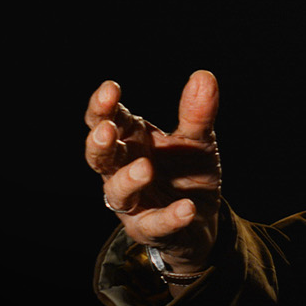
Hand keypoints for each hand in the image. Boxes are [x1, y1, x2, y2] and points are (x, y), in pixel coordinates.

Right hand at [85, 70, 222, 272]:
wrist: (203, 220)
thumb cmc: (188, 172)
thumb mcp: (198, 141)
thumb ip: (197, 114)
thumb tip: (204, 76)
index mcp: (132, 141)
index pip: (109, 120)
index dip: (104, 107)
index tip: (110, 89)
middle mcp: (123, 170)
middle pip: (100, 156)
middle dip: (100, 143)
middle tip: (107, 130)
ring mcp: (132, 202)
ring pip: (117, 192)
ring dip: (128, 180)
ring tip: (145, 168)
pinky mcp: (149, 229)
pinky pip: (155, 224)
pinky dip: (169, 216)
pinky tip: (185, 209)